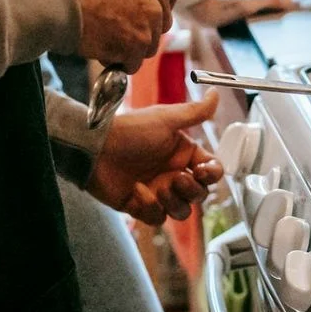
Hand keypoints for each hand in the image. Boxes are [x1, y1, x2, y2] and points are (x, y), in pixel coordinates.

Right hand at [50, 0, 184, 72]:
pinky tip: (100, 51)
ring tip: (102, 38)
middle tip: (118, 30)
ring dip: (130, 47)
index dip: (162, 3)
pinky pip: (134, 60)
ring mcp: (148, 12)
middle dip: (143, 28)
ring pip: (149, 42)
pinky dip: (119, 62)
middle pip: (163, 18)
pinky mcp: (137, 38)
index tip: (149, 13)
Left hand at [86, 90, 223, 224]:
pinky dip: (150, 208)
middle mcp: (174, 174)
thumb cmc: (130, 131)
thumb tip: (215, 93)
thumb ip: (195, 111)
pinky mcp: (140, 205)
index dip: (212, 174)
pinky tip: (136, 191)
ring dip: (174, 203)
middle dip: (191, 190)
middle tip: (175, 179)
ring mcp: (158, 191)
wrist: (95, 149)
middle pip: (200, 194)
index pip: (212, 171)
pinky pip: (157, 218)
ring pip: (182, 211)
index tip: (201, 171)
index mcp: (183, 154)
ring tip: (157, 189)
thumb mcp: (166, 119)